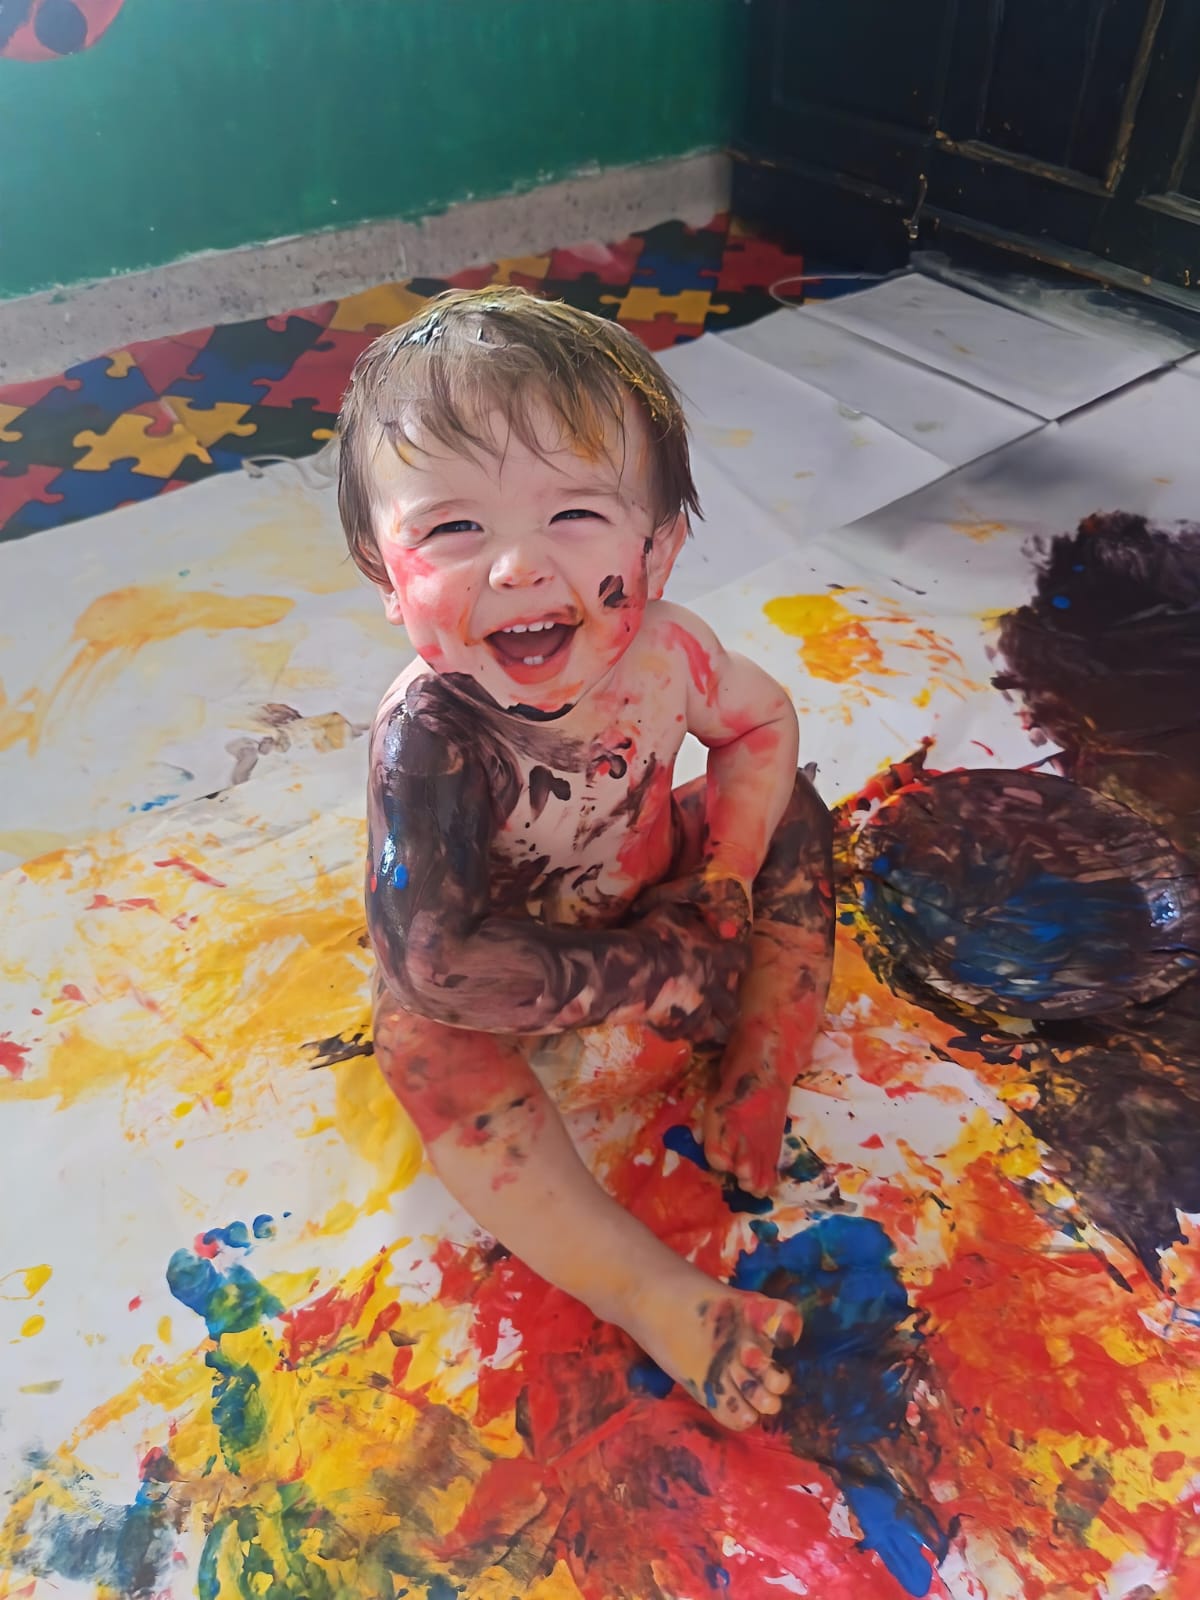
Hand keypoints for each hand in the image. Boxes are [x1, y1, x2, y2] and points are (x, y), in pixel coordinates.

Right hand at [631, 869, 752, 1044]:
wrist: (632, 969)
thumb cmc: (652, 935)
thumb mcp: (671, 912)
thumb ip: (687, 915)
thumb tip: (689, 909)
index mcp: (716, 957)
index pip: (742, 959)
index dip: (740, 959)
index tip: (735, 958)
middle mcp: (713, 988)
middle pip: (733, 1003)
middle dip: (729, 1002)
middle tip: (720, 997)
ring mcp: (697, 1013)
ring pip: (716, 1029)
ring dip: (712, 1025)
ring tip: (706, 1024)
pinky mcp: (676, 1029)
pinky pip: (685, 1036)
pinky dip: (683, 1032)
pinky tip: (677, 1028)